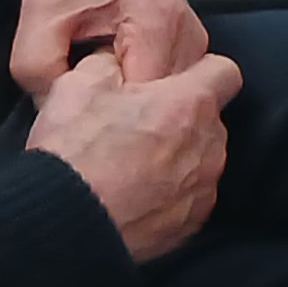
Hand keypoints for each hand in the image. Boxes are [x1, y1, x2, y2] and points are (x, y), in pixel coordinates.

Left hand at [9, 0, 207, 100]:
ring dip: (139, 103)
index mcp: (156, 18)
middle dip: (126, 113)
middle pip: (166, 101)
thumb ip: (39, 68)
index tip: (84, 114)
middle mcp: (189, 31)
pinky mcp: (192, 46)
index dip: (112, 113)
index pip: (148, 97)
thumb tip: (54, 114)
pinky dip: (148, 91)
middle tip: (88, 107)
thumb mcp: (41, 14)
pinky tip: (120, 83)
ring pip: (174, 98)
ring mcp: (196, 40)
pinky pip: (175, 86)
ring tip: (103, 92)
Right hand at [27, 45, 239, 263]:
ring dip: (178, 158)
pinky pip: (189, 199)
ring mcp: (203, 187)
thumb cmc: (74, 156)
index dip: (200, 72)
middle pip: (209, 119)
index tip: (177, 80)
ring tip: (132, 166)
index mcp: (189, 103)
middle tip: (140, 126)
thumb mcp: (80, 85)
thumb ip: (111, 63)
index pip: (223, 71)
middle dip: (182, 118)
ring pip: (201, 160)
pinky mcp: (190, 223)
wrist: (64, 224)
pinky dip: (170, 196)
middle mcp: (208, 144)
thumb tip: (115, 62)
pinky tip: (136, 196)